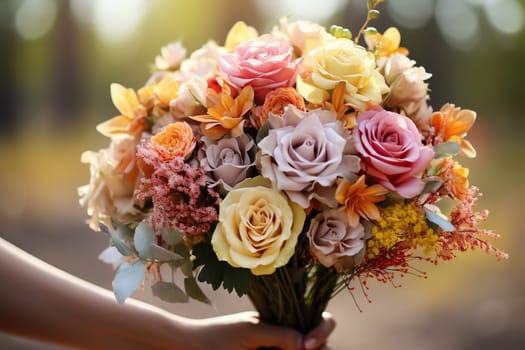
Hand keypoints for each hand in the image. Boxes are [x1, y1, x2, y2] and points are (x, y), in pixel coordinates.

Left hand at [182, 311, 335, 349]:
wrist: (190, 349)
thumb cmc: (218, 337)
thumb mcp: (251, 333)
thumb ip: (281, 335)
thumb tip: (308, 344)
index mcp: (283, 320)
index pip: (319, 320)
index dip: (322, 330)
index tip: (308, 344)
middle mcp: (284, 336)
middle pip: (316, 341)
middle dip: (318, 345)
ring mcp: (275, 349)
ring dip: (307, 348)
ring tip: (301, 349)